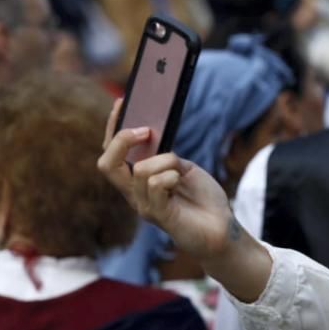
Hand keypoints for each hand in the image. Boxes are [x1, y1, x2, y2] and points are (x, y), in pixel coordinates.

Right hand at [97, 99, 236, 262]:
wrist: (222, 228)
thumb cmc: (203, 198)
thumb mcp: (184, 168)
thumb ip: (166, 156)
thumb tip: (152, 137)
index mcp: (137, 180)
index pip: (111, 152)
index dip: (113, 127)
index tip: (121, 101)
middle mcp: (134, 193)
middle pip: (106, 163)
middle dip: (122, 140)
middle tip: (146, 130)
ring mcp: (143, 205)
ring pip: (140, 170)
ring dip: (166, 162)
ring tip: (181, 172)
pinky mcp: (158, 214)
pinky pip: (155, 184)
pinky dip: (171, 176)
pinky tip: (181, 182)